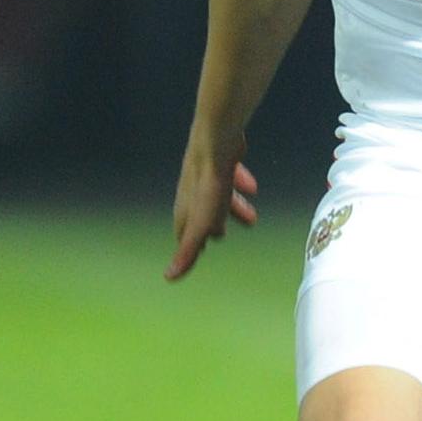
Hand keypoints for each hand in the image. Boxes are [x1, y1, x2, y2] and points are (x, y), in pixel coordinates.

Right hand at [167, 136, 257, 280]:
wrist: (216, 143)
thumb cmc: (209, 186)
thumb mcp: (200, 224)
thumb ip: (189, 251)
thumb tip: (169, 277)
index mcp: (187, 210)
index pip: (186, 234)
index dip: (192, 245)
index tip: (198, 253)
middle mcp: (193, 192)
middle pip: (203, 214)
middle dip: (214, 226)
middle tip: (223, 235)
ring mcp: (207, 175)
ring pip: (219, 196)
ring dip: (233, 208)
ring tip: (250, 218)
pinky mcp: (222, 160)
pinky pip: (231, 174)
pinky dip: (240, 182)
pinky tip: (251, 186)